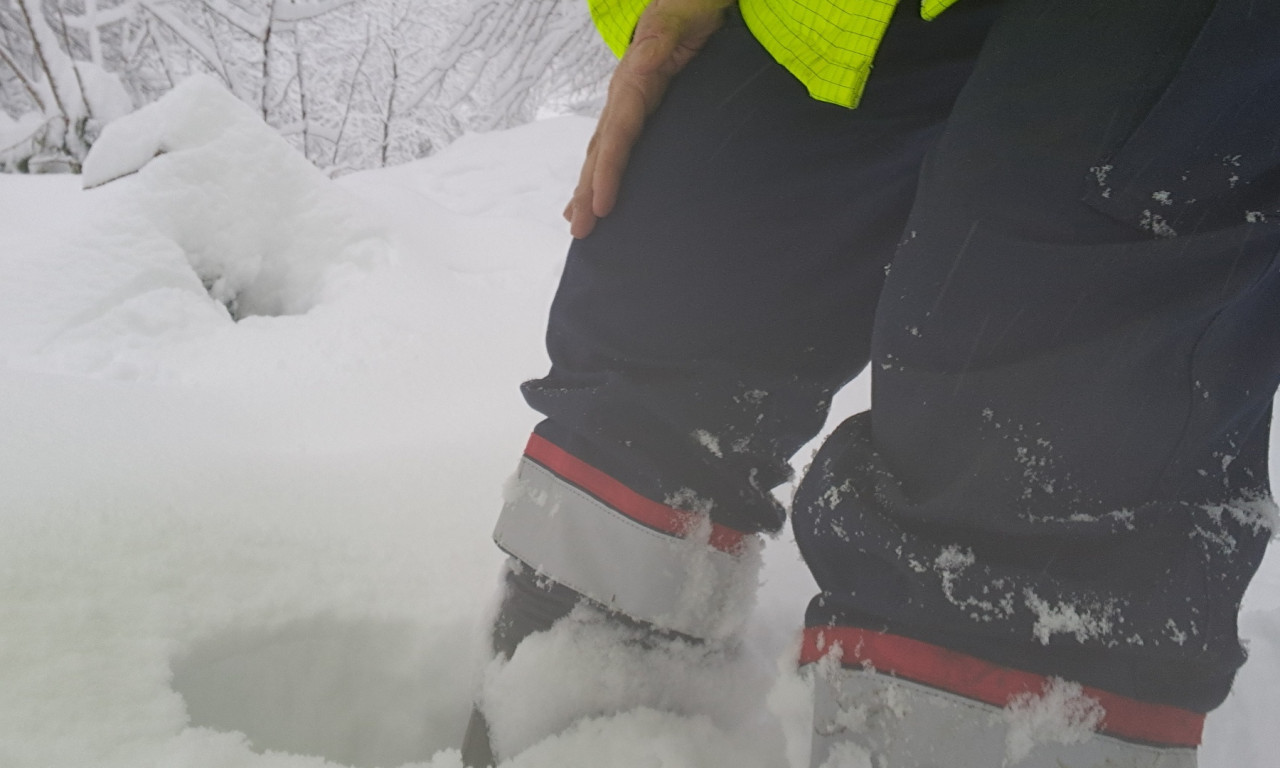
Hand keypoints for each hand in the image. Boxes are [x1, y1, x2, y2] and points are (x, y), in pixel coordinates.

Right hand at [564, 0, 734, 237]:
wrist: (686, 2)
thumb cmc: (689, 8)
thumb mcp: (682, 17)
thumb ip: (663, 36)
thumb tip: (642, 61)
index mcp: (635, 81)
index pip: (617, 134)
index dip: (607, 172)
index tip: (600, 204)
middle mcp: (623, 96)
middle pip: (600, 150)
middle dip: (587, 192)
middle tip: (580, 230)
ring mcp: (627, 104)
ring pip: (600, 151)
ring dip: (587, 188)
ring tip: (575, 222)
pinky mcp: (635, 109)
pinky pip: (612, 145)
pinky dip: (598, 173)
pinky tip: (592, 197)